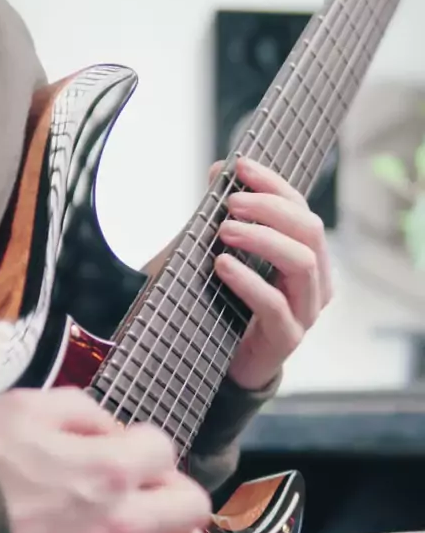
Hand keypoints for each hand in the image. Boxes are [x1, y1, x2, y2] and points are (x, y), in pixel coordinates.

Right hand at [0, 387, 209, 532]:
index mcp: (109, 469)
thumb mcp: (23, 410)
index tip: (122, 448)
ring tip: (165, 528)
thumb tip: (112, 429)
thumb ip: (80, 408)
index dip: (143, 442)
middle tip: (151, 486)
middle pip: (192, 504)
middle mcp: (123, 522)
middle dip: (175, 487)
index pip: (164, 448)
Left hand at [214, 157, 332, 390]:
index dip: (274, 184)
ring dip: (262, 239)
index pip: (301, 210)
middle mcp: (315, 282)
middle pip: (309, 232)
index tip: (240, 166)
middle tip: (231, 202)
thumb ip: (226, 217)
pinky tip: (222, 265)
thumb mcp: (226, 255)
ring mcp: (305, 312)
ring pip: (301, 264)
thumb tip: (217, 170)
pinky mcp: (286, 339)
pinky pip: (275, 306)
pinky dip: (248, 281)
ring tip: (224, 230)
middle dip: (270, 209)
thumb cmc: (230, 305)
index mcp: (307, 257)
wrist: (229, 365)